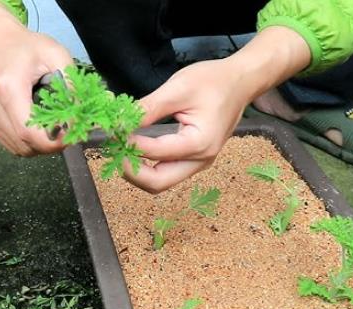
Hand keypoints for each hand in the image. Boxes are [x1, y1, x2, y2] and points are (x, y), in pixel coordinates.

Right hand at [0, 1, 72, 155]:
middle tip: (68, 131)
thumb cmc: (26, 46)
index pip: (28, 131)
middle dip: (51, 145)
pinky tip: (40, 126)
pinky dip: (30, 143)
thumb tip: (82, 112)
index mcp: (8, 87)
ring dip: (41, 146)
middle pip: (25, 144)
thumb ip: (71, 83)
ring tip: (54, 127)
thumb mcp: (55, 54)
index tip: (72, 136)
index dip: (52, 142)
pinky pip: (13, 145)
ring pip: (19, 149)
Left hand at [125, 58, 249, 192]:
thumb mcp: (177, 89)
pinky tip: (134, 149)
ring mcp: (198, 163)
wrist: (240, 82)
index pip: (155, 152)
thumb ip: (148, 108)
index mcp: (200, 143)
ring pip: (160, 182)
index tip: (111, 131)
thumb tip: (119, 122)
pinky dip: (146, 166)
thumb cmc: (214, 81)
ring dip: (137, 172)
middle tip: (112, 150)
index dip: (129, 144)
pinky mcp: (193, 160)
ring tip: (120, 149)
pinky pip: (166, 172)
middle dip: (130, 171)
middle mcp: (201, 160)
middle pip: (157, 183)